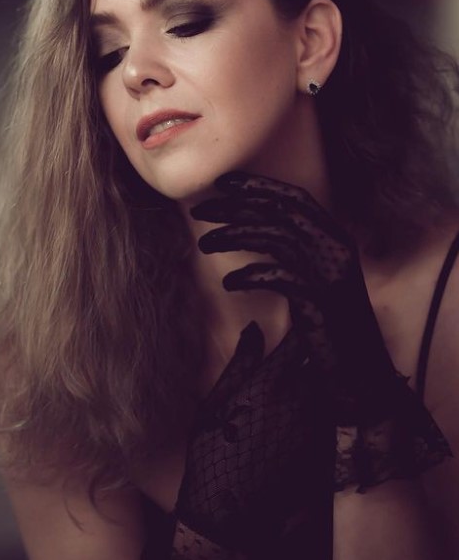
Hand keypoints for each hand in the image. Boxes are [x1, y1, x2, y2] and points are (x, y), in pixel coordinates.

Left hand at [191, 172, 450, 489]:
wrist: (360, 376)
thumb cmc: (329, 327)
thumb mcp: (311, 281)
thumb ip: (292, 252)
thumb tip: (249, 227)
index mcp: (335, 238)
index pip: (294, 198)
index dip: (258, 185)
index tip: (222, 183)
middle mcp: (336, 249)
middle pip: (281, 212)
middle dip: (236, 206)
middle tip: (198, 211)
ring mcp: (330, 274)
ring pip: (277, 238)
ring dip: (234, 237)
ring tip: (204, 244)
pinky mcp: (321, 302)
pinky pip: (279, 276)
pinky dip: (251, 275)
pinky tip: (230, 283)